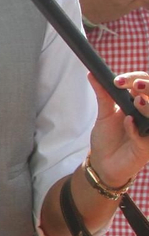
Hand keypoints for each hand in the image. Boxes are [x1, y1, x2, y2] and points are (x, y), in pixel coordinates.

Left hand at [87, 71, 148, 188]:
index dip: (136, 79)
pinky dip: (136, 129)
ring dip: (148, 105)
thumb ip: (103, 94)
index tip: (118, 80)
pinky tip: (128, 123)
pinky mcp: (148, 146)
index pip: (145, 84)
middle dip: (148, 87)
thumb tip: (93, 73)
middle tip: (135, 85)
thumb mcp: (104, 114)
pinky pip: (146, 136)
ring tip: (136, 101)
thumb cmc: (107, 137)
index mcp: (140, 103)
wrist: (104, 162)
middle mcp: (148, 114)